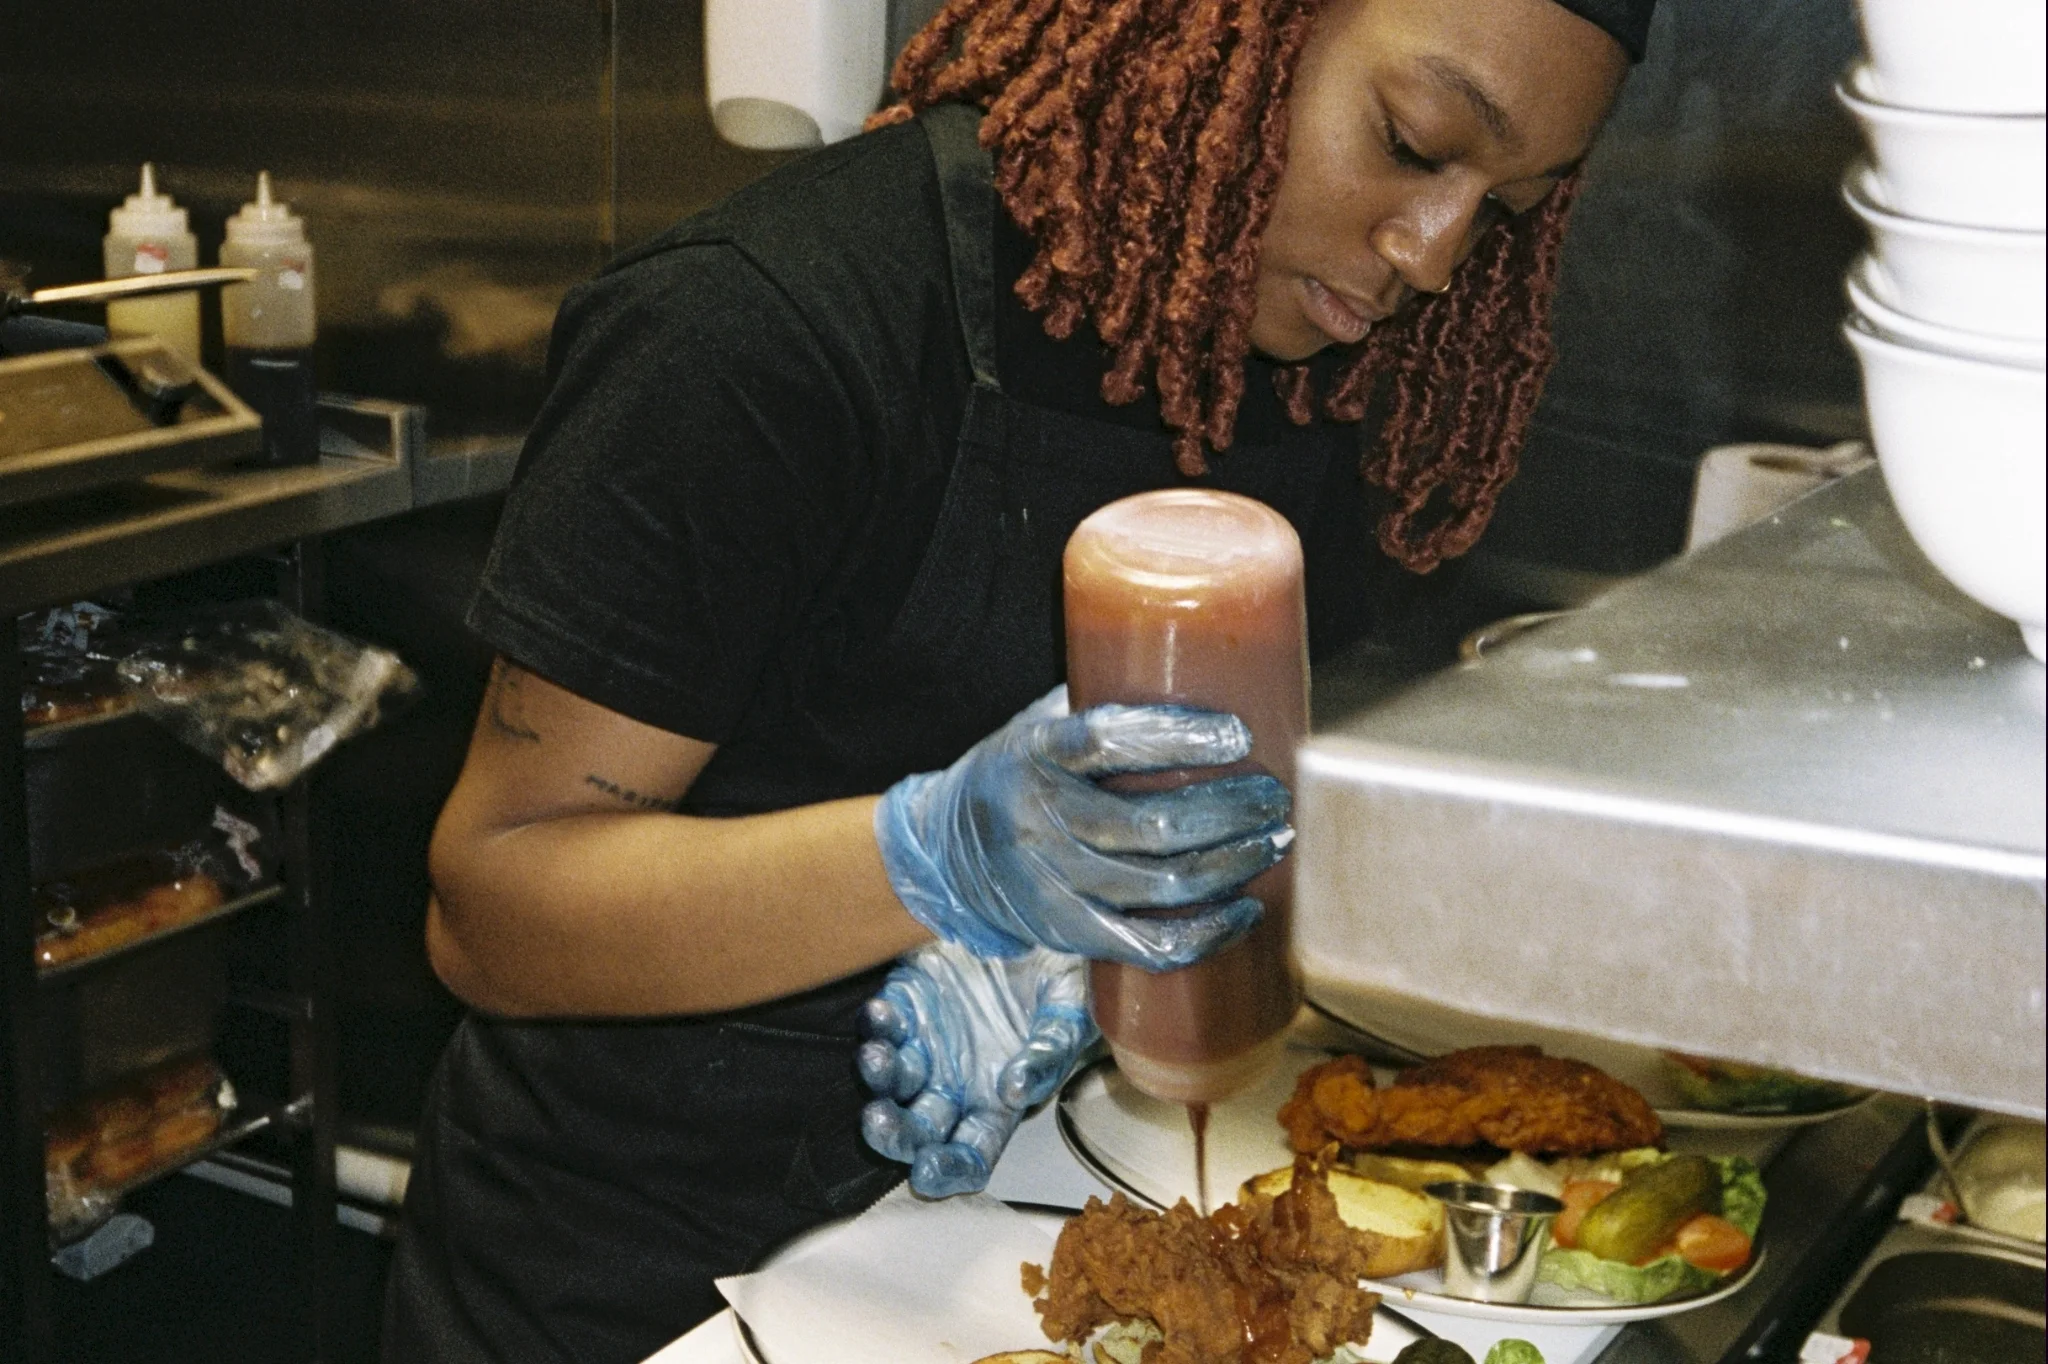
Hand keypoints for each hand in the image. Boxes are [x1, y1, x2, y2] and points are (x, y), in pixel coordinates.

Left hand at [858, 939, 1096, 1196]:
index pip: (969, 1155)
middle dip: (894, 1134)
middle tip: (881, 1119)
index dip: (947, 1171)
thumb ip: (1050, 1054)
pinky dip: (876, 1024)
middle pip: (915, 1131)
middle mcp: (953, 1085)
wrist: (1040, 921)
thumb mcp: (1070, 1014)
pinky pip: (882, 1024)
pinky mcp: (906, 1005)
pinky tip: (881, 1014)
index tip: (927, 1172)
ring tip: (877, 1057)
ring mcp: (925, 1047)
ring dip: (879, 1077)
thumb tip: (1016, 1091)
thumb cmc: (1063, 979)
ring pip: (888, 1081)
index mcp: (996, 1103)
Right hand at [873, 686, 1290, 970]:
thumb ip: (1104, 710)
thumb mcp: (1041, 725)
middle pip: (1152, 824)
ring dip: (1232, 864)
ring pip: (1160, 885)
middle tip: (1273, 797)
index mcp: (1038, 753)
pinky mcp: (1068, 931)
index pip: (1108, 740)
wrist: (948, 849)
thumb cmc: (1022, 773)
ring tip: (1273, 841)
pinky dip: (1207, 932)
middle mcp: (1041, 820)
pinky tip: (1245, 909)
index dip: (1177, 737)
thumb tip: (1207, 679)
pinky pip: (1148, 945)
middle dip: (1230, 812)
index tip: (1237, 734)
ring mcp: (1053, 882)